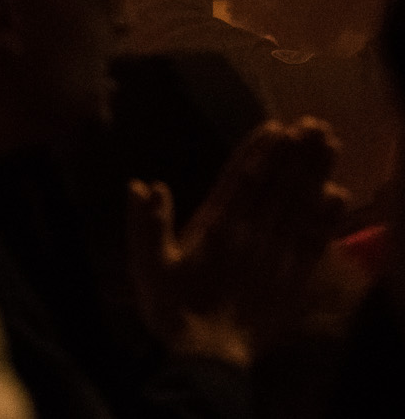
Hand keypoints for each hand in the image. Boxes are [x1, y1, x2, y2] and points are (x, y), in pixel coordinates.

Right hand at [125, 119, 347, 367]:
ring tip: (330, 144)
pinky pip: (315, 241)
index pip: (242, 180)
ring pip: (300, 206)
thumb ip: (145, 224)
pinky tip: (338, 196)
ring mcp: (276, 255)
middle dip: (297, 153)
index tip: (277, 125)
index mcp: (216, 228)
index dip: (260, 151)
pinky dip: (327, 217)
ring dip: (316, 174)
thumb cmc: (173, 307)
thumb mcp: (146, 266)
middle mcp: (251, 235)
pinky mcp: (294, 276)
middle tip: (315, 124)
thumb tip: (144, 185)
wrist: (209, 358)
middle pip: (279, 186)